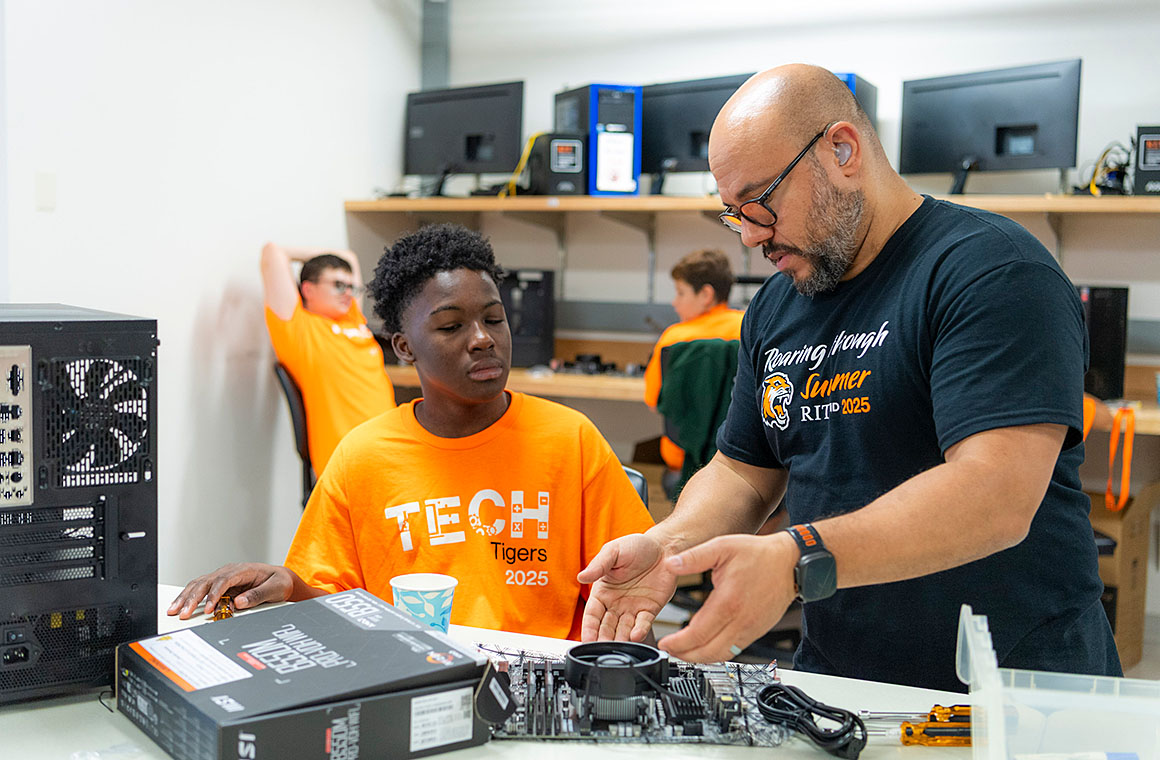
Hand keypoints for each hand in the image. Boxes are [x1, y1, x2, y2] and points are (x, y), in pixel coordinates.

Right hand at [167, 563, 294, 619]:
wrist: (279, 579)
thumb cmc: (278, 582)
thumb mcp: (275, 588)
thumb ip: (258, 595)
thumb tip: (239, 602)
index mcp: (243, 570)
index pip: (224, 580)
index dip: (215, 594)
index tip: (210, 608)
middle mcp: (229, 572)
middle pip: (206, 582)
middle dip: (193, 598)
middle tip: (183, 613)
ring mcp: (222, 578)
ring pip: (199, 585)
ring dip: (186, 597)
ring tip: (174, 611)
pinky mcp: (219, 586)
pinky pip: (201, 590)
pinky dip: (189, 598)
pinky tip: (180, 606)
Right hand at [577, 533, 678, 641]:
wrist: (663, 546)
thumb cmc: (636, 546)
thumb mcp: (613, 551)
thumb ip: (599, 565)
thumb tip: (582, 576)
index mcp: (603, 591)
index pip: (592, 615)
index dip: (589, 628)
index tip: (586, 639)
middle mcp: (616, 603)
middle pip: (606, 627)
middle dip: (603, 639)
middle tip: (602, 648)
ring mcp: (633, 608)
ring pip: (624, 629)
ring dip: (621, 639)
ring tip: (619, 645)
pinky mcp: (650, 610)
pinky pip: (644, 624)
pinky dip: (640, 631)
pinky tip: (636, 636)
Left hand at [657, 533, 797, 661]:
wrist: (790, 563)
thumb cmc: (759, 555)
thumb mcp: (722, 547)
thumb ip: (695, 557)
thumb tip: (670, 564)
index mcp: (728, 602)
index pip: (698, 634)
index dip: (678, 644)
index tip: (665, 644)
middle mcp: (740, 621)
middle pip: (708, 652)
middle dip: (685, 656)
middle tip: (670, 651)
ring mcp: (750, 629)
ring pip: (722, 655)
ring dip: (700, 658)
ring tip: (684, 652)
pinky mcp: (757, 631)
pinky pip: (734, 650)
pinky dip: (717, 654)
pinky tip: (706, 647)